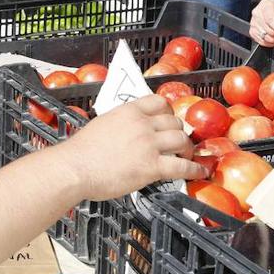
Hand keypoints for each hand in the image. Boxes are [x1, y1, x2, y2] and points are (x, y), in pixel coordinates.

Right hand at [58, 95, 205, 202]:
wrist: (74, 168)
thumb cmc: (80, 151)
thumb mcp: (101, 124)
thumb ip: (119, 124)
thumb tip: (125, 132)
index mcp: (128, 110)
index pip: (158, 101)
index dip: (168, 111)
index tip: (170, 119)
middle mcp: (142, 124)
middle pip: (173, 121)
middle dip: (179, 131)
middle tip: (179, 142)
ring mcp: (149, 144)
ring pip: (181, 140)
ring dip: (188, 148)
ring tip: (187, 156)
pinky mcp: (152, 166)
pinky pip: (181, 165)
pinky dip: (194, 168)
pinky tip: (199, 171)